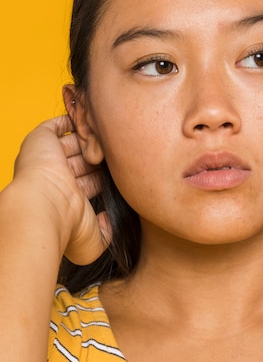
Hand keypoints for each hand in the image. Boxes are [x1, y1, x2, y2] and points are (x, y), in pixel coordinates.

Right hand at [13, 115, 110, 263]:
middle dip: (100, 156)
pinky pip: (58, 124)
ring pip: (73, 142)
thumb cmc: (66, 227)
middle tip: (122, 149)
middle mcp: (56, 178)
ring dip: (90, 137)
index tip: (124, 171)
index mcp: (65, 200)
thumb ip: (106, 233)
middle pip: (83, 160)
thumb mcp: (93, 242)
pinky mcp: (41, 139)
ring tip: (112, 130)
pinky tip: (91, 118)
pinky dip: (73, 119)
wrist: (43, 208)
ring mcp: (47, 158)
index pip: (88, 182)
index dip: (104, 176)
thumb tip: (108, 218)